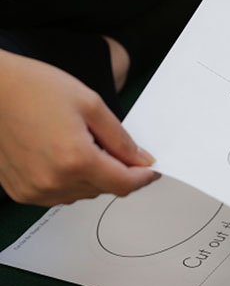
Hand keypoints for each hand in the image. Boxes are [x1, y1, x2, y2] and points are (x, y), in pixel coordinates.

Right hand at [0, 50, 159, 205]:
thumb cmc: (36, 89)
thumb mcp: (91, 105)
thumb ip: (121, 139)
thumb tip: (142, 160)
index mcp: (75, 159)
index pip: (124, 184)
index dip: (143, 177)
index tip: (151, 169)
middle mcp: (53, 181)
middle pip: (105, 189)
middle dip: (118, 171)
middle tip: (112, 144)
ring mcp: (34, 190)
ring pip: (84, 194)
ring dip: (95, 177)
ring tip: (81, 143)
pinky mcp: (21, 192)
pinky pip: (60, 195)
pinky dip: (72, 181)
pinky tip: (64, 155)